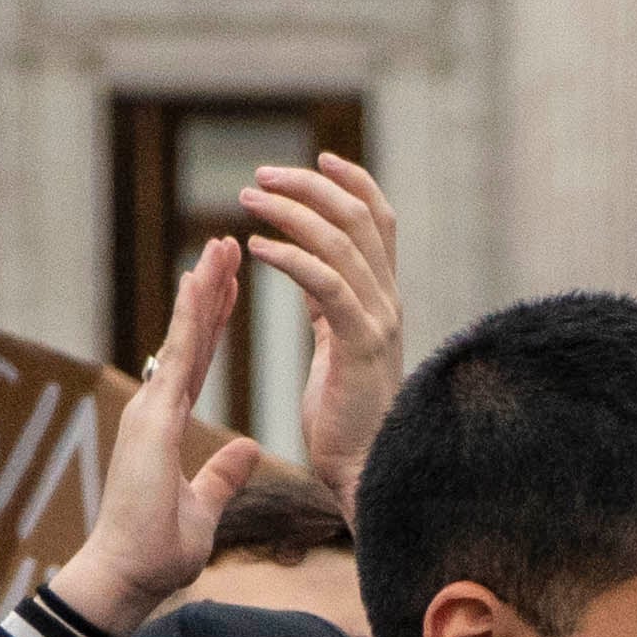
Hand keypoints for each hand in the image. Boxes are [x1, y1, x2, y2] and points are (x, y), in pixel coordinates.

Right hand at [50, 238, 265, 636]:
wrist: (128, 576)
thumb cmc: (156, 553)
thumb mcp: (204, 508)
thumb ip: (223, 476)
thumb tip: (248, 449)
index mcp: (165, 427)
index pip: (195, 363)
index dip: (211, 323)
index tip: (227, 287)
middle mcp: (154, 411)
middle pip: (188, 339)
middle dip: (208, 291)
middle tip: (225, 245)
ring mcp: (150, 412)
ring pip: (183, 338)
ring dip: (202, 291)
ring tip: (219, 246)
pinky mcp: (152, 421)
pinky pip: (177, 360)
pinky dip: (190, 320)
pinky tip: (200, 282)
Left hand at [241, 158, 400, 512]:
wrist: (366, 476)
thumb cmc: (346, 423)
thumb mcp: (339, 349)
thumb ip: (332, 308)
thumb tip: (312, 276)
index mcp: (384, 300)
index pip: (378, 221)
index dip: (352, 182)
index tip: (316, 160)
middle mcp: (389, 303)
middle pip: (359, 217)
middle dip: (309, 186)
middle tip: (260, 178)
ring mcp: (378, 322)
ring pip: (340, 241)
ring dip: (290, 213)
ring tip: (247, 202)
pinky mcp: (359, 346)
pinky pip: (325, 284)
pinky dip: (289, 258)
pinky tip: (255, 249)